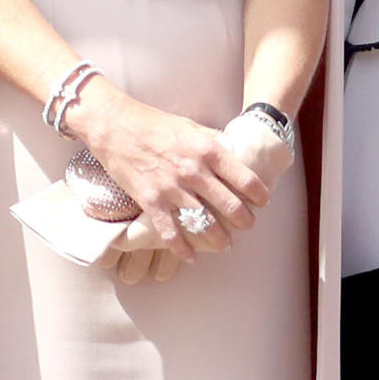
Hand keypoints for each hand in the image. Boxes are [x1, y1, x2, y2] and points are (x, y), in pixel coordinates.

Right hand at [67, 78, 267, 261]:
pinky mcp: (151, 201)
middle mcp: (194, 171)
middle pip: (230, 205)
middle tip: (247, 225)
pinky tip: (191, 256)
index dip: (259, 194)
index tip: (262, 202)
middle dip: (243, 220)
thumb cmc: (154, 123)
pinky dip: (182, 248)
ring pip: (204, 223)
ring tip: (225, 244)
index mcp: (208, 150)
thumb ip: (212, 142)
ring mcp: (172, 188)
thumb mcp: (191, 127)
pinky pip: (171, 232)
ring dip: (218, 238)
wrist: (116, 125)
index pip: (245, 179)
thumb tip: (232, 152)